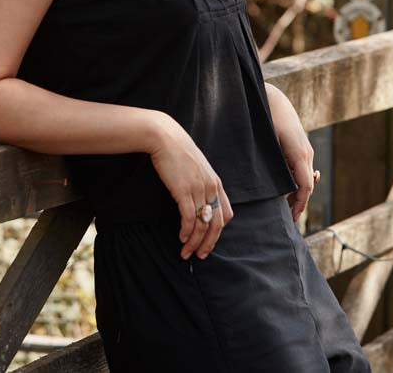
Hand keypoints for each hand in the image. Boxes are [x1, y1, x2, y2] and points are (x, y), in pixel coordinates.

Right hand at [147, 113, 233, 259]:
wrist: (165, 137)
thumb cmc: (178, 151)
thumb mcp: (197, 167)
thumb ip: (202, 183)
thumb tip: (198, 199)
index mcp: (216, 183)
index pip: (226, 214)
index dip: (219, 231)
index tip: (209, 240)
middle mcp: (211, 187)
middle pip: (217, 224)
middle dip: (209, 243)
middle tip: (200, 255)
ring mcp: (199, 189)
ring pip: (202, 224)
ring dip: (195, 242)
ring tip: (187, 253)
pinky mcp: (184, 190)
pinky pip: (189, 218)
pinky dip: (186, 232)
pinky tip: (181, 238)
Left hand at [265, 83, 315, 221]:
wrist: (272, 97)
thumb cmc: (266, 118)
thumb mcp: (267, 144)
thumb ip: (273, 166)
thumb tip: (276, 187)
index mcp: (299, 154)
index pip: (306, 187)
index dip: (300, 205)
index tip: (292, 219)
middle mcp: (306, 153)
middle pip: (307, 185)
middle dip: (298, 203)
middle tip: (287, 219)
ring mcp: (305, 149)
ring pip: (305, 178)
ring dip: (298, 193)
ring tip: (285, 209)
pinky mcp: (300, 146)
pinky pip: (302, 169)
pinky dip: (297, 182)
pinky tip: (287, 191)